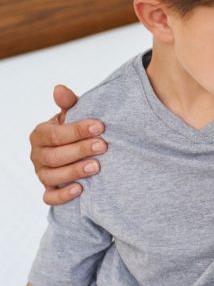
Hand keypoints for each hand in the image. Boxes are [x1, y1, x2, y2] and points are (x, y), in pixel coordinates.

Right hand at [29, 85, 106, 205]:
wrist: (80, 152)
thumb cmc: (75, 131)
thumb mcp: (73, 116)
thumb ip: (69, 104)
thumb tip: (60, 88)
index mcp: (41, 134)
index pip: (55, 134)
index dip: (77, 130)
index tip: (100, 126)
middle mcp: (38, 155)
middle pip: (54, 156)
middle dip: (80, 150)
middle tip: (103, 146)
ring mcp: (42, 174)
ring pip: (52, 177)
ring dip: (75, 172)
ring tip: (97, 167)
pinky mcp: (49, 190)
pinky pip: (50, 197)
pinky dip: (63, 195)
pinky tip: (80, 189)